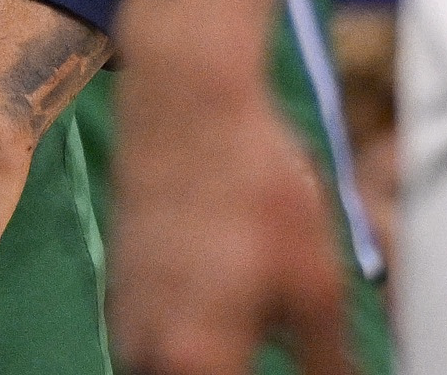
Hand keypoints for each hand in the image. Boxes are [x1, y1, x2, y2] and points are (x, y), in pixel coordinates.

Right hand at [105, 51, 354, 374]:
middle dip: (236, 371)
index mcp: (195, 362)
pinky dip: (187, 345)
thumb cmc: (256, 186)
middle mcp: (143, 350)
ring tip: (258, 331)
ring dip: (212, 364)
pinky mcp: (116, 288)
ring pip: (166, 372)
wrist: (187, 100)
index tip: (314, 370)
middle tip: (288, 351)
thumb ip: (330, 363)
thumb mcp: (317, 283)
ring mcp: (121, 318)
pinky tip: (227, 310)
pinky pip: (150, 346)